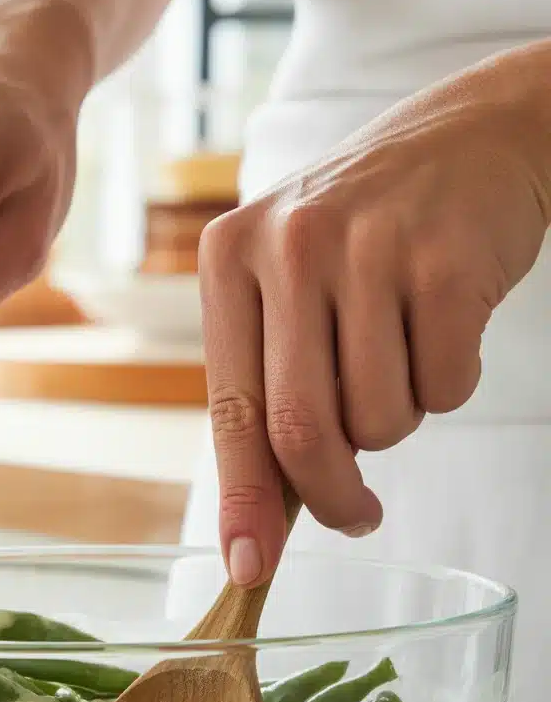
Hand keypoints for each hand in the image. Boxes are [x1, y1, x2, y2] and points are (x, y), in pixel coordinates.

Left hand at [200, 44, 550, 586]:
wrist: (471, 134)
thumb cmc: (366, 235)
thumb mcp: (291, 285)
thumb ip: (271, 385)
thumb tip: (263, 522)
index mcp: (230, 258)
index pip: (232, 408)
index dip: (242, 500)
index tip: (249, 566)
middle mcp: (288, 245)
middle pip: (301, 429)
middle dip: (331, 496)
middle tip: (356, 515)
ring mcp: (370, 247)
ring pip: (380, 418)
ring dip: (397, 422)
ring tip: (400, 356)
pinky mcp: (448, 259)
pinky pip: (447, 388)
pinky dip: (450, 385)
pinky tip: (443, 326)